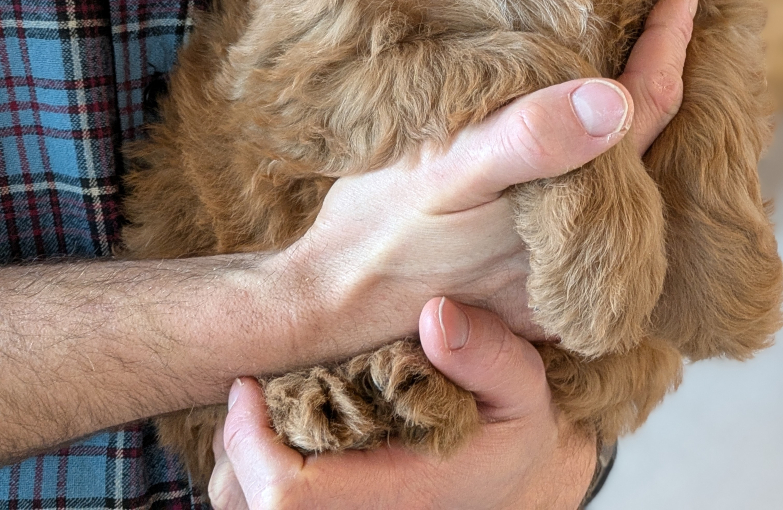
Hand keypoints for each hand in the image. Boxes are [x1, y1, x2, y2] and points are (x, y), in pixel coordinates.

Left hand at [209, 298, 596, 509]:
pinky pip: (260, 507)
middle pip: (250, 503)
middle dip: (239, 444)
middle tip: (255, 388)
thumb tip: (435, 315)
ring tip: (266, 410)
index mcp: (397, 496)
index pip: (288, 496)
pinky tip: (282, 433)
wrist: (515, 478)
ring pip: (246, 506)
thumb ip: (487, 355)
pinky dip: (252, 472)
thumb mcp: (521, 389)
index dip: (250, 441)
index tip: (250, 384)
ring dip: (241, 460)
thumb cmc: (509, 430)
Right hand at [210, 0, 695, 506]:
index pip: (649, 109)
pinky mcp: (541, 272)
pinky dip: (597, 148)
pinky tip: (583, 118)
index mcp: (582, 206)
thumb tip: (616, 99)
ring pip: (625, 169)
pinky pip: (592, 195)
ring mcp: (569, 260)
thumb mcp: (450, 171)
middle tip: (672, 15)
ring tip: (641, 53)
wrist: (334, 304)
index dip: (668, 47)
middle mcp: (590, 241)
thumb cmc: (384, 227)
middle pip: (651, 143)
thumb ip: (532, 138)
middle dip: (663, 76)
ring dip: (634, 113)